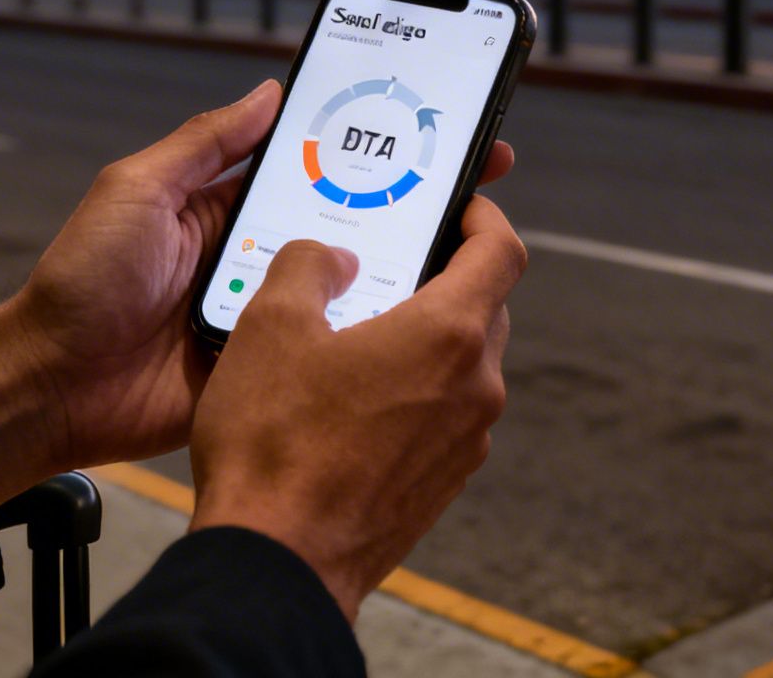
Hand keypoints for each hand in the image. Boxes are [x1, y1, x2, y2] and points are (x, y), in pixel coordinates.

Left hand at [0, 81, 516, 506]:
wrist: (53, 387)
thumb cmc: (82, 283)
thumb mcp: (136, 191)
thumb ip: (203, 143)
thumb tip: (269, 92)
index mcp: (226, 208)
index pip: (311, 167)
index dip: (366, 148)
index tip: (426, 127)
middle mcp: (255, 257)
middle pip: (343, 223)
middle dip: (404, 203)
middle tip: (473, 179)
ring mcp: (267, 316)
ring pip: (346, 287)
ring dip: (393, 270)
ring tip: (460, 244)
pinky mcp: (269, 370)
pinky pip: (324, 349)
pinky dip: (364, 337)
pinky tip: (416, 321)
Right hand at [187, 195, 525, 621]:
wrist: (279, 565)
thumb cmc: (276, 443)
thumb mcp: (270, 325)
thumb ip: (308, 267)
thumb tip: (328, 257)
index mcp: (449, 334)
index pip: (502, 251)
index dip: (485, 217)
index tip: (458, 207)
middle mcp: (475, 387)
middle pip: (485, 308)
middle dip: (445, 279)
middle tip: (389, 267)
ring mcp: (466, 442)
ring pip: (462, 367)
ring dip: (424, 343)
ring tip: (357, 338)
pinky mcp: (444, 484)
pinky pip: (443, 417)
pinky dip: (414, 395)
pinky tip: (352, 404)